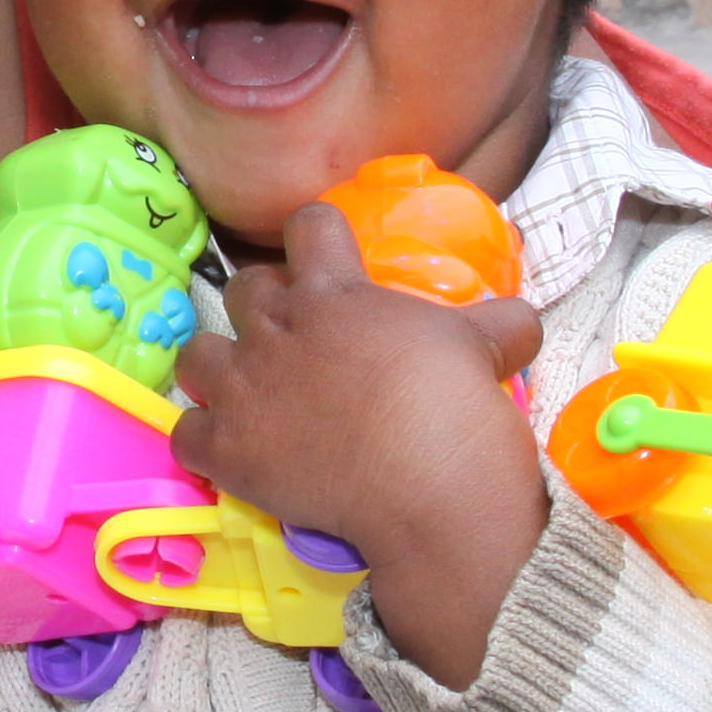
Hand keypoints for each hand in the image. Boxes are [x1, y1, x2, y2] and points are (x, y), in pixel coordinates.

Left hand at [168, 201, 545, 684]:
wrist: (429, 487)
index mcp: (336, 292)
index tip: (327, 260)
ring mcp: (245, 388)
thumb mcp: (489, 346)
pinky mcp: (226, 448)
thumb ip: (497, 322)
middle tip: (295, 339)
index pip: (308, 224)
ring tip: (245, 391)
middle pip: (244, 288)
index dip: (317, 239)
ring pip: (196, 354)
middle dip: (264, 306)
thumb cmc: (458, 407)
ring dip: (217, 368)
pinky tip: (234, 453)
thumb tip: (524, 320)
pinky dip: (206, 442)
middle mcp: (279, 329)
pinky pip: (187, 433)